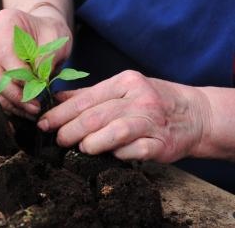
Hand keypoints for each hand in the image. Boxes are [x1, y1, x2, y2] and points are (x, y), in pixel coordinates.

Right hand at [0, 7, 71, 118]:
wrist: (43, 30)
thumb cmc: (50, 31)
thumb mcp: (56, 39)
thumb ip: (47, 57)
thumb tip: (37, 82)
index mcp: (4, 22)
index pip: (4, 53)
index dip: (19, 74)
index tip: (36, 86)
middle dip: (15, 94)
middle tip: (35, 107)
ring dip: (11, 102)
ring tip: (32, 111)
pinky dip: (8, 103)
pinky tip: (24, 110)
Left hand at [37, 70, 211, 162]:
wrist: (194, 114)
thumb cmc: (151, 100)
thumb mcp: (122, 89)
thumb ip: (89, 95)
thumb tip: (57, 99)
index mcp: (125, 82)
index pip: (86, 99)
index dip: (61, 113)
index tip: (44, 123)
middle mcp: (139, 98)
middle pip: (96, 116)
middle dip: (70, 130)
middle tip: (58, 139)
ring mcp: (152, 120)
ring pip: (115, 132)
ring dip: (92, 143)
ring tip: (80, 147)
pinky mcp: (162, 143)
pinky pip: (134, 151)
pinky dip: (118, 154)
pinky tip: (111, 155)